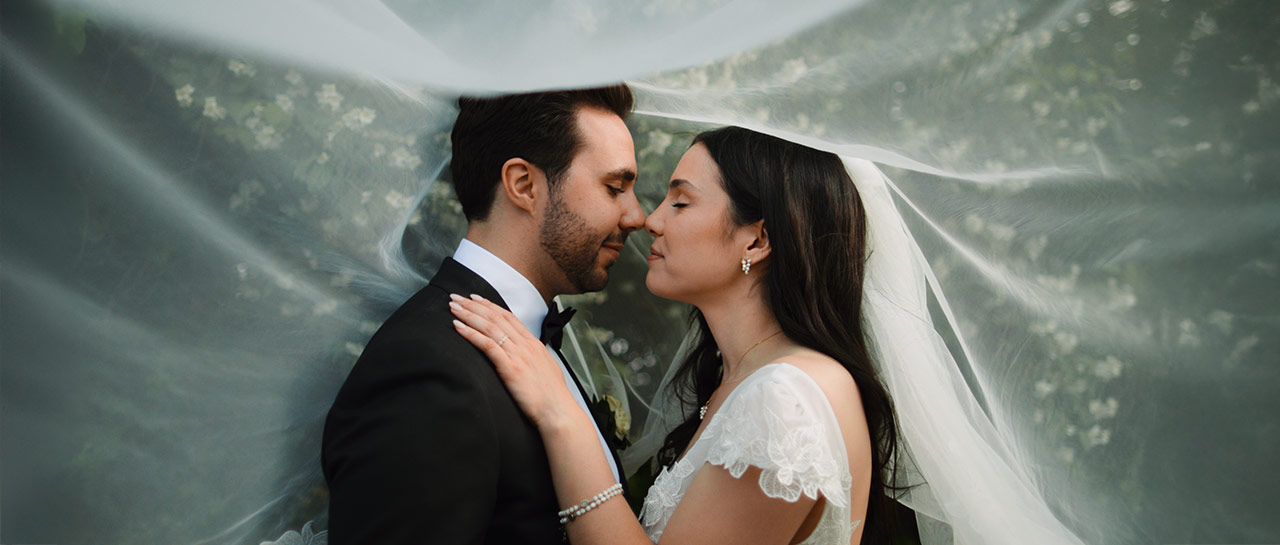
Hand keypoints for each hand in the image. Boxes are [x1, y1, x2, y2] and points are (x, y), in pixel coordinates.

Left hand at [449, 294, 578, 430]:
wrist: (557, 410)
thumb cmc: (551, 395)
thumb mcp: (545, 368)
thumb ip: (533, 357)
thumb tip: (525, 355)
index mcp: (533, 343)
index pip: (508, 316)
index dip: (490, 306)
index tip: (474, 299)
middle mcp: (525, 345)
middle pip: (496, 317)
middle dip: (473, 305)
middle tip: (456, 297)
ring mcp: (518, 355)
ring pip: (489, 327)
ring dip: (468, 315)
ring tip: (452, 308)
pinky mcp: (510, 368)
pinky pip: (487, 345)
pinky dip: (471, 334)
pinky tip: (458, 327)